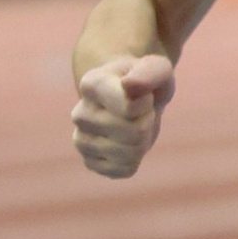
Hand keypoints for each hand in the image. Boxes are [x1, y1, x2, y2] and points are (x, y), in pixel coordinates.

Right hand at [72, 53, 174, 176]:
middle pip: (134, 132)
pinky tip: (126, 143)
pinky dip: (135, 159)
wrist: (131, 98)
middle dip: (147, 122)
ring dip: (142, 141)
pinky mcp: (89, 162)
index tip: (142, 94)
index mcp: (91, 84)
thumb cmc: (145, 81)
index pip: (129, 108)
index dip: (147, 104)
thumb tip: (129, 85)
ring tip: (134, 125)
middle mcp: (80, 114)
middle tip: (141, 112)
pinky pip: (124, 170)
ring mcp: (81, 140)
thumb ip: (149, 72)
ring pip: (130, 154)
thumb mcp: (157, 68)